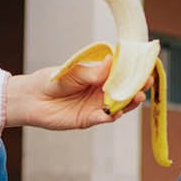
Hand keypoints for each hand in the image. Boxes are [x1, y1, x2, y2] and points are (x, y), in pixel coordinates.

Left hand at [6, 53, 140, 131]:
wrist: (33, 98)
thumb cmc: (54, 80)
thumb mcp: (75, 71)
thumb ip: (94, 71)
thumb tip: (112, 61)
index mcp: (101, 75)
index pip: (122, 73)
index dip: (135, 71)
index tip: (147, 67)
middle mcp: (102, 91)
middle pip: (125, 90)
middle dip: (137, 87)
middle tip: (147, 83)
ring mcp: (96, 106)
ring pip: (119, 105)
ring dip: (129, 102)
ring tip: (138, 97)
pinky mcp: (88, 119)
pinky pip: (104, 118)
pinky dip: (111, 116)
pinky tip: (116, 112)